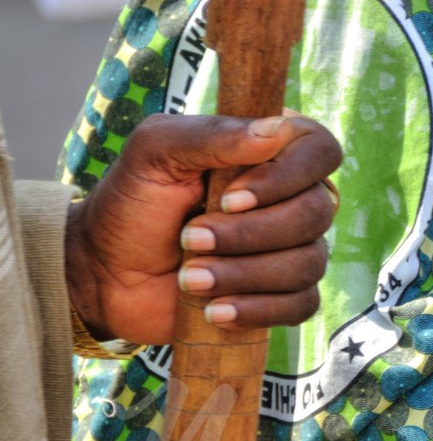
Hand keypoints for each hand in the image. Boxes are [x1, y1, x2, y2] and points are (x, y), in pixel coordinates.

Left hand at [65, 114, 341, 343]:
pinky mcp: (283, 293)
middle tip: (190, 238)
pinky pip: (302, 304)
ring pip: (309, 262)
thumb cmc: (131, 204)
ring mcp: (292, 247)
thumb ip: (212, 134)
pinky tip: (215, 310)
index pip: (320, 150)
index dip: (287, 178)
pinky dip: (258, 309)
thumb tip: (277, 130)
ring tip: (191, 278)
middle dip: (250, 234)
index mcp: (272, 151)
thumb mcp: (155, 153)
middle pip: (316, 213)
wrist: (104, 274)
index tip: (230, 198)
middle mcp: (292, 195)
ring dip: (244, 274)